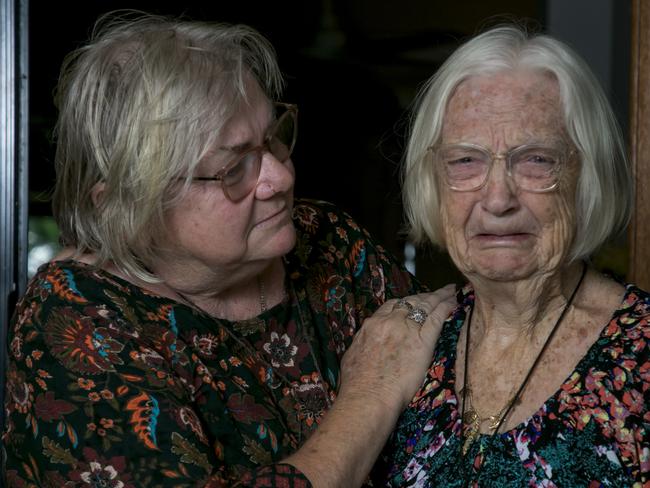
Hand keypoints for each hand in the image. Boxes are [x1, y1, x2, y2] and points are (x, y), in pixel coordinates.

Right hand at [339, 284, 456, 409]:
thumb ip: (363, 344)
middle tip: (436, 293)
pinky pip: (437, 318)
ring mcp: (407, 330)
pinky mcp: (423, 341)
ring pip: (425, 305)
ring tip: (450, 291)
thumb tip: (366, 344)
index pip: (391, 306)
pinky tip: (455, 302)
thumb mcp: (353, 355)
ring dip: (439, 296)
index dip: (405, 303)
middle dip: (424, 296)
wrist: (367, 397)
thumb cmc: (356, 384)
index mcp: (372, 326)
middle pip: (410, 302)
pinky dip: (446, 306)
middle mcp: (389, 322)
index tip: (412, 304)